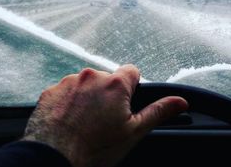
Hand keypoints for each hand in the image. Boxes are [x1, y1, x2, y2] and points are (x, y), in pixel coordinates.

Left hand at [22, 64, 188, 166]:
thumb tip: (180, 101)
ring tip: (85, 125)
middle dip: (108, 96)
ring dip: (88, 99)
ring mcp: (68, 83)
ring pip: (85, 86)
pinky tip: (69, 124)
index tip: (126, 106)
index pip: (132, 72)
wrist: (52, 158)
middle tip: (104, 121)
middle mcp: (90, 76)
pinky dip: (68, 104)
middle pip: (108, 80)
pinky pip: (65, 92)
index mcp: (115, 84)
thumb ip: (158, 112)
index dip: (132, 90)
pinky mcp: (50, 91)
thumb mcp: (133, 133)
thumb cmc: (94, 149)